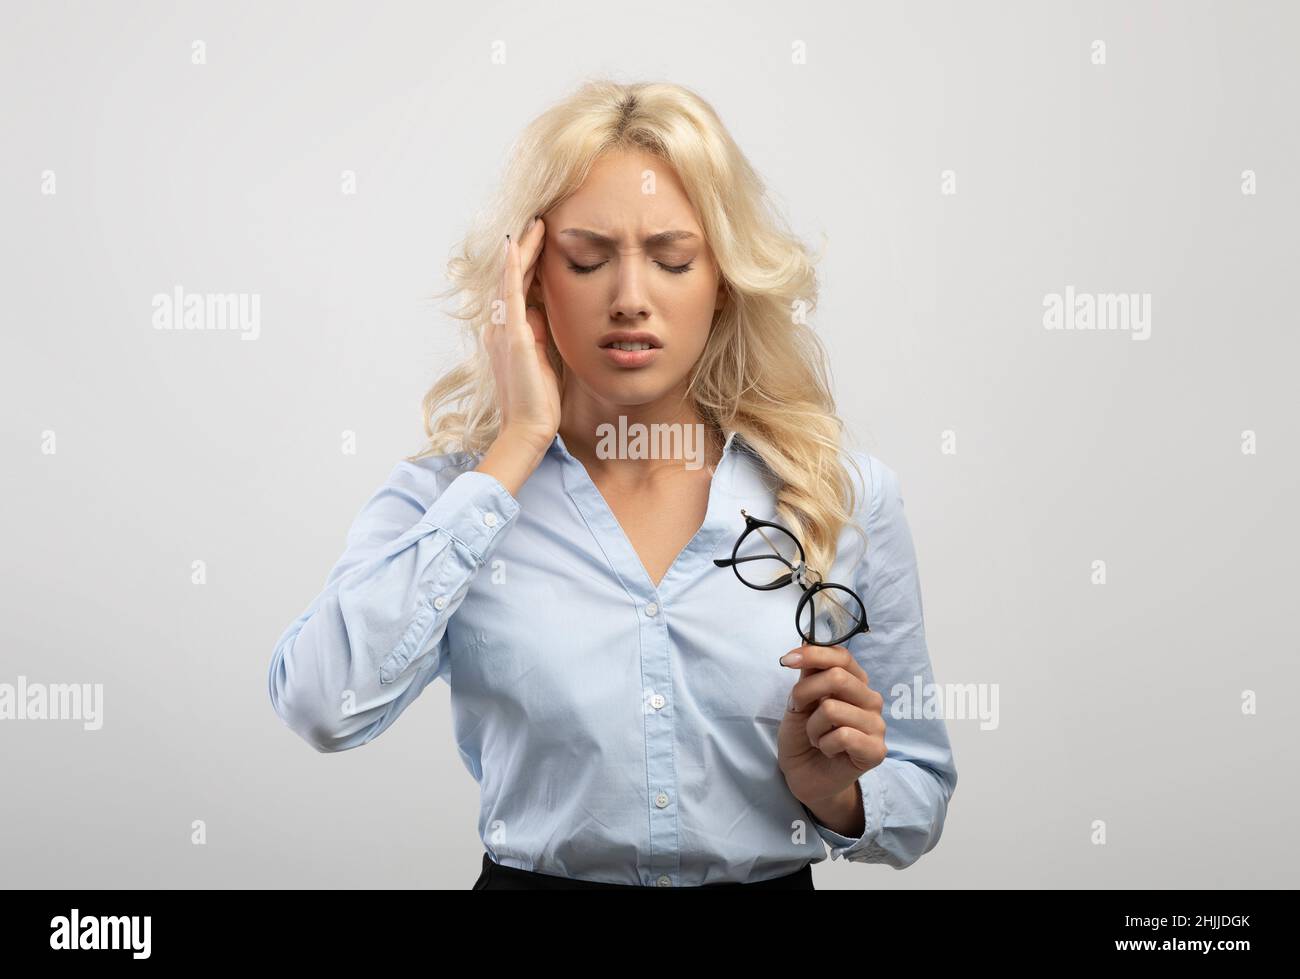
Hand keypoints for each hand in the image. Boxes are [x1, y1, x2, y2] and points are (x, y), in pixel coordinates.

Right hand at [488, 214, 560, 447]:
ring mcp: (503, 331)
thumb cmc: (538, 401)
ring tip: (535, 224)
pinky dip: (513, 269)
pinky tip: (517, 246)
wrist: (528, 429)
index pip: (519, 290)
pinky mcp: (512, 337)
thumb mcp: (542, 359)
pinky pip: (511, 295)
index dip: (529, 264)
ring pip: (510, 279)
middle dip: (525, 249)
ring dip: (522, 250)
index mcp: (508, 334)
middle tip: (538, 221)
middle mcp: (499, 328)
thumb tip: (541, 312)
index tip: (541, 241)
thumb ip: (539, 335)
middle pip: (511, 278)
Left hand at [777, 643, 885, 816]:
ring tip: (817, 737)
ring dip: (813, 727)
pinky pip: (843, 735)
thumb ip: (809, 673)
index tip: (786, 660)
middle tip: (799, 712)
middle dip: (804, 694)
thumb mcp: (800, 700)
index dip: (813, 654)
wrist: (804, 775)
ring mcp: (877, 725)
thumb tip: (807, 640)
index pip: (842, 656)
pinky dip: (824, 744)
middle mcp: (870, 699)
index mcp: (855, 682)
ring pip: (833, 708)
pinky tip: (828, 751)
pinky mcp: (876, 750)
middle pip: (836, 677)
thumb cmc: (803, 736)